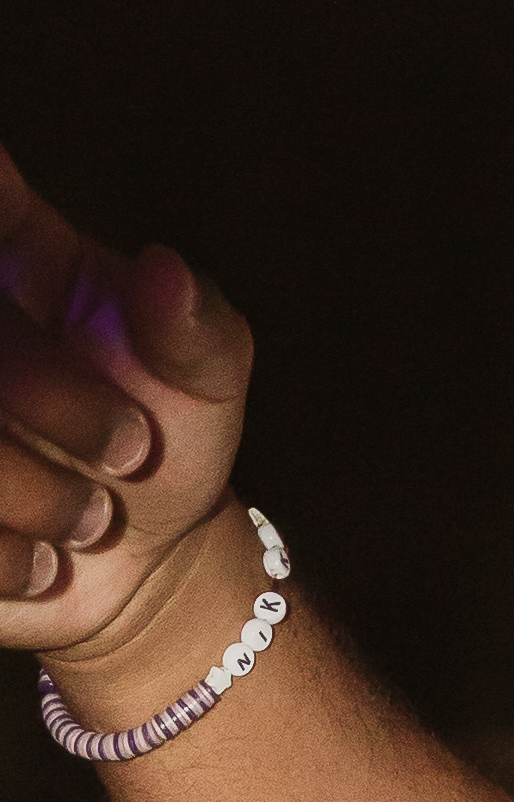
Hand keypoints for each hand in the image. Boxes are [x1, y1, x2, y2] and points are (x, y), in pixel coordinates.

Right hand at [0, 148, 255, 689]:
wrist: (135, 561)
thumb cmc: (166, 440)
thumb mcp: (207, 380)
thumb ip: (196, 325)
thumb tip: (164, 270)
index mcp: (13, 252)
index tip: (13, 240)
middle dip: (59, 400)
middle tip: (132, 449)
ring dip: (40, 495)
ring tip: (91, 517)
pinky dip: (9, 556)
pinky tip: (41, 559)